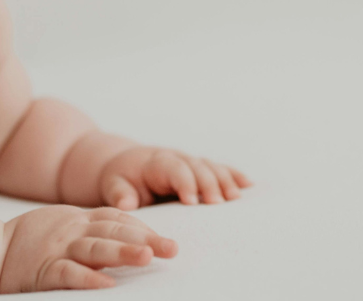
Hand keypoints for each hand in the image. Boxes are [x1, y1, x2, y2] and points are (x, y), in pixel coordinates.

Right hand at [0, 205, 176, 291]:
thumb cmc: (30, 242)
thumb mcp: (63, 227)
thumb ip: (92, 230)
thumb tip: (129, 241)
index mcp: (78, 219)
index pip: (117, 218)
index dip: (143, 227)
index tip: (165, 239)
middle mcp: (71, 231)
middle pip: (114, 230)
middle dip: (145, 239)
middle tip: (173, 249)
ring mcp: (57, 249)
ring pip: (95, 248)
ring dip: (122, 251)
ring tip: (147, 257)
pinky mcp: (44, 270)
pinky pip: (68, 274)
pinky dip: (88, 278)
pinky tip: (107, 284)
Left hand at [97, 146, 251, 209]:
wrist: (125, 164)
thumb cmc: (120, 178)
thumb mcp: (112, 185)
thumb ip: (119, 194)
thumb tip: (128, 203)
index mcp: (155, 162)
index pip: (173, 168)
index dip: (184, 182)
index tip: (191, 201)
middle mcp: (176, 158)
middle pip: (197, 167)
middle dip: (208, 184)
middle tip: (218, 203)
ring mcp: (190, 162)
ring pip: (211, 167)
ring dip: (225, 180)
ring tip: (237, 198)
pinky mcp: (199, 168)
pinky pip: (219, 169)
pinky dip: (233, 175)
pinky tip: (249, 184)